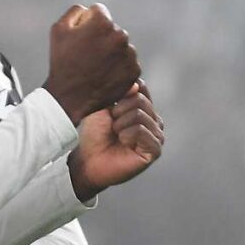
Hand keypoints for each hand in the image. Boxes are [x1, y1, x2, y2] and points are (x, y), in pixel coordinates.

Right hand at [43, 4, 139, 124]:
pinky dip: (118, 67)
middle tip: (87, 55)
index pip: (99, 12)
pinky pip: (127, 62)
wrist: (70, 97)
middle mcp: (120, 36)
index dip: (88, 23)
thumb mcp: (59, 29)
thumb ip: (76, 11)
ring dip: (112, 52)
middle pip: (112, 29)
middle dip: (102, 37)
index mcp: (103, 23)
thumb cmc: (62, 62)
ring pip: (121, 46)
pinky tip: (104, 74)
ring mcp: (129, 54)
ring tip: (95, 66)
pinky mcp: (134, 71)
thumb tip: (89, 10)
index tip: (81, 38)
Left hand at [68, 81, 163, 200]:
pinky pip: (141, 131)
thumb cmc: (94, 134)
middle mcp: (154, 120)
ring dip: (120, 125)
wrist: (88, 160)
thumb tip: (136, 85)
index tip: (110, 107)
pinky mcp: (155, 150)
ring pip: (139, 114)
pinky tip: (123, 143)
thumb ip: (120, 93)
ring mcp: (156, 135)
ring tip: (116, 135)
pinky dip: (126, 135)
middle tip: (111, 126)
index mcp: (144, 107)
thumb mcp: (104, 106)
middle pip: (139, 100)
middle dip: (118, 111)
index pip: (141, 87)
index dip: (122, 93)